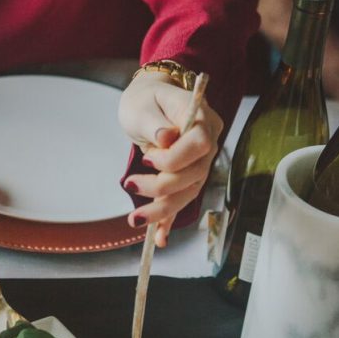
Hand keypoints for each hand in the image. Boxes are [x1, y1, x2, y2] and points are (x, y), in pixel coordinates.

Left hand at [118, 71, 222, 246]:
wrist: (149, 101)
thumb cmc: (146, 99)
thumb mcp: (142, 105)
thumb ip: (155, 123)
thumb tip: (167, 139)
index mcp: (201, 118)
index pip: (200, 144)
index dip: (176, 158)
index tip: (148, 159)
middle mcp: (208, 142)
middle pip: (194, 173)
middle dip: (162, 186)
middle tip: (130, 184)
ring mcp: (200, 161)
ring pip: (188, 191)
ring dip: (162, 210)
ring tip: (135, 220)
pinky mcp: (187, 175)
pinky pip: (181, 199)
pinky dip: (169, 220)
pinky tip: (159, 238)